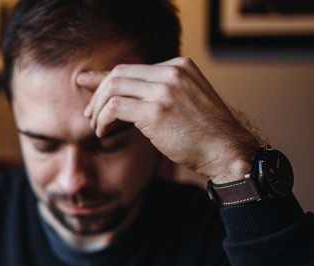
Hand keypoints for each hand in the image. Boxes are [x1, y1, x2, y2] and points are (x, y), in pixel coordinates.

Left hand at [77, 57, 259, 181]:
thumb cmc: (203, 133)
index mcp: (179, 66)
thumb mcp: (183, 101)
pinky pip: (115, 108)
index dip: (105, 82)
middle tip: (89, 114)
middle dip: (97, 93)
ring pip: (113, 87)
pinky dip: (102, 120)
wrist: (225, 150)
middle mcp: (172, 72)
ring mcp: (164, 90)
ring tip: (96, 126)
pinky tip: (103, 133)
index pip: (130, 68)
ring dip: (98, 109)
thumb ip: (158, 92)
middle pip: (118, 73)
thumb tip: (122, 96)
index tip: (91, 96)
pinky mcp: (156, 111)